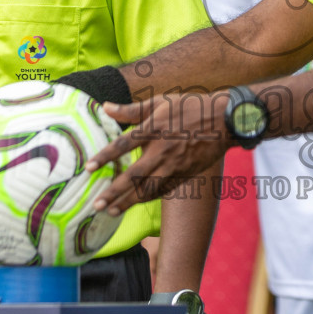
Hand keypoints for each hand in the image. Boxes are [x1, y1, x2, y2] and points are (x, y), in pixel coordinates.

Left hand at [87, 93, 230, 217]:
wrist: (224, 121)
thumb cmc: (190, 107)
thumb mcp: (160, 102)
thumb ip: (131, 109)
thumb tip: (105, 107)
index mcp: (153, 129)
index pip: (123, 145)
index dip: (104, 157)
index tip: (88, 168)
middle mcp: (161, 150)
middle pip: (133, 176)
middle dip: (114, 192)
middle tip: (96, 204)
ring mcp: (174, 165)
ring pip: (148, 189)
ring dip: (128, 202)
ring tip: (111, 211)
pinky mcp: (184, 174)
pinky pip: (163, 190)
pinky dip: (148, 198)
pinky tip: (135, 203)